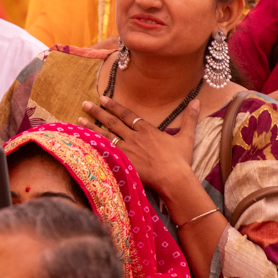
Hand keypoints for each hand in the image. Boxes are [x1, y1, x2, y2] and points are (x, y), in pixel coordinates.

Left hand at [78, 95, 199, 193]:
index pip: (127, 114)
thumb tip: (198, 102)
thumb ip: (190, 118)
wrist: (173, 178)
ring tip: (79, 120)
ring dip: (91, 127)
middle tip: (85, 103)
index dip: (114, 106)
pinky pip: (105, 153)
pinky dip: (93, 147)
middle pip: (112, 122)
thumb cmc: (180, 160)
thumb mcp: (187, 137)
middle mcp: (134, 137)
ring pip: (105, 136)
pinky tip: (83, 143)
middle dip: (98, 111)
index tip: (103, 98)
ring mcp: (127, 151)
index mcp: (147, 130)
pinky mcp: (123, 163)